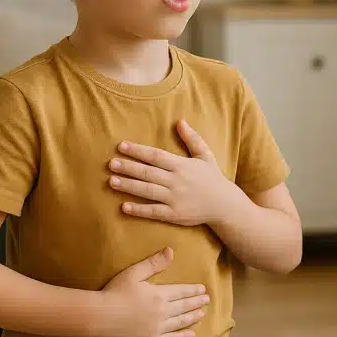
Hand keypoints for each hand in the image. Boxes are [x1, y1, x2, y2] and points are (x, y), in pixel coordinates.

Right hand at [93, 246, 209, 336]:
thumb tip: (171, 251)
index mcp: (159, 294)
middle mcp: (162, 312)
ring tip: (202, 314)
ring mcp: (157, 328)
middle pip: (184, 306)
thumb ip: (154, 263)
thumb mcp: (134, 273)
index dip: (193, 290)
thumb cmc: (115, 291)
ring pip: (180, 322)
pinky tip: (191, 334)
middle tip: (207, 300)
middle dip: (196, 302)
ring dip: (193, 317)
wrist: (101, 315)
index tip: (203, 289)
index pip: (182, 291)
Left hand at [108, 120, 239, 225]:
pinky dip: (139, 210)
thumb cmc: (213, 178)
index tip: (121, 146)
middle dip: (128, 167)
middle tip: (111, 164)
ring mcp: (175, 199)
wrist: (225, 205)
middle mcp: (176, 181)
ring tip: (111, 181)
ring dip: (128, 186)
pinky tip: (124, 207)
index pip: (155, 156)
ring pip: (147, 191)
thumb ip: (192, 138)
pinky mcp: (174, 214)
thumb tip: (180, 121)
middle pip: (148, 173)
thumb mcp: (205, 155)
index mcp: (181, 165)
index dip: (138, 151)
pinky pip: (153, 211)